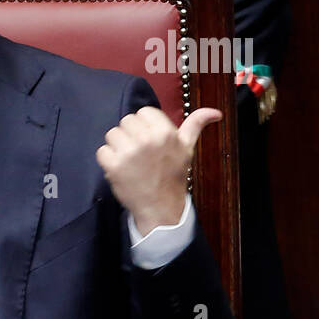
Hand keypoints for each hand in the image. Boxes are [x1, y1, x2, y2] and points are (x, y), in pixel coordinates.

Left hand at [96, 106, 221, 235]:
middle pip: (126, 121)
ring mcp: (129, 153)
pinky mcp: (113, 165)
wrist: (161, 207)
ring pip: (112, 134)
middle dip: (130, 134)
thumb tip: (216, 112)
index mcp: (165, 132)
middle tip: (139, 152)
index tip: (149, 139)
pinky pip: (102, 151)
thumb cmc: (173, 176)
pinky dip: (108, 160)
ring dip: (117, 146)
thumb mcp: (187, 148)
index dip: (144, 125)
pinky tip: (120, 169)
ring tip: (130, 160)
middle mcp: (147, 139)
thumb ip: (196, 125)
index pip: (143, 112)